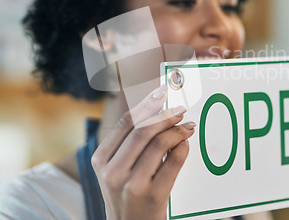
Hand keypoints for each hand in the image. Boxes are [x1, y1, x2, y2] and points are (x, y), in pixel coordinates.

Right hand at [91, 85, 195, 219]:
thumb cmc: (125, 193)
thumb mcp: (115, 169)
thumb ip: (128, 143)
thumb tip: (154, 109)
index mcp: (101, 160)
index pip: (125, 123)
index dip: (146, 104)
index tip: (161, 92)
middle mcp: (113, 172)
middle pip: (143, 130)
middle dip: (165, 115)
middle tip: (180, 109)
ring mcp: (133, 185)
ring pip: (160, 144)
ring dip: (178, 130)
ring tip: (188, 127)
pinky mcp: (154, 196)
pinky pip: (174, 161)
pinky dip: (183, 148)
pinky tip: (185, 145)